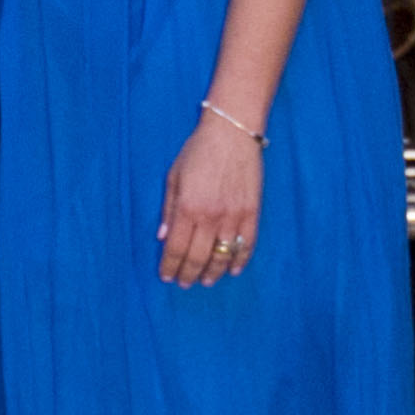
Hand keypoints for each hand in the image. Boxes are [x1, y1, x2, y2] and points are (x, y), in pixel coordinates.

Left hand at [156, 112, 262, 286]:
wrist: (232, 132)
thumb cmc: (198, 151)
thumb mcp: (174, 177)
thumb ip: (169, 210)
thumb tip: (163, 238)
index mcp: (187, 207)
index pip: (176, 248)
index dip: (170, 266)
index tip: (166, 276)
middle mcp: (210, 216)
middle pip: (197, 257)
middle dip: (188, 274)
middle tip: (184, 282)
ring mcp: (233, 216)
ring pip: (222, 255)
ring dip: (213, 272)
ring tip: (206, 280)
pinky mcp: (252, 212)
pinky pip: (247, 244)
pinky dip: (240, 260)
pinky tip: (233, 269)